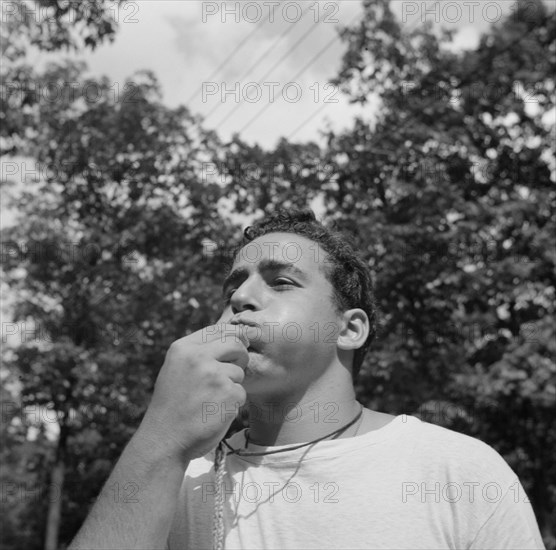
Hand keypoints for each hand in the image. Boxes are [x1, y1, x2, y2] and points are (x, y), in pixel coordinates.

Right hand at [141, 323, 248, 459]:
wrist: (163, 441)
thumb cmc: (172, 406)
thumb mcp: (176, 369)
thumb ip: (198, 353)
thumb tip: (231, 336)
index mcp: (183, 348)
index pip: (218, 329)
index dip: (232, 336)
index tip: (238, 344)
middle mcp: (198, 357)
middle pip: (236, 343)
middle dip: (240, 356)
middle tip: (231, 372)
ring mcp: (214, 375)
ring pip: (239, 371)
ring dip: (231, 386)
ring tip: (210, 401)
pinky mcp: (228, 393)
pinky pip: (241, 393)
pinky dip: (232, 404)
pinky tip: (214, 413)